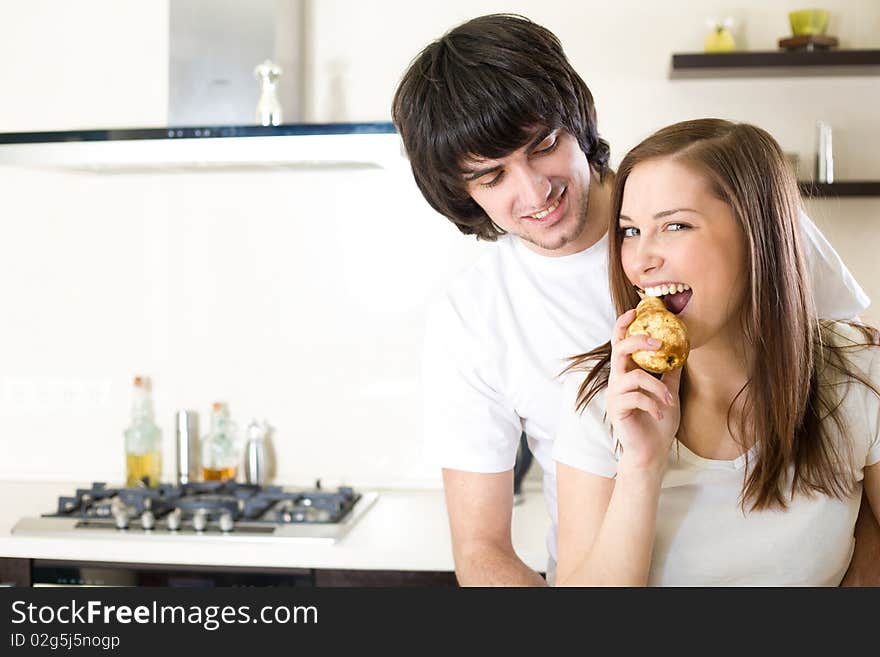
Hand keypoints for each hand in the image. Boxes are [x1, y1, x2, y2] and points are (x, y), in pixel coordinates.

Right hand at [606, 309, 682, 473]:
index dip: (624, 325)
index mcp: (627, 372)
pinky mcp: (617, 409)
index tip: (635, 311)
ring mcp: (615, 394)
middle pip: (620, 349)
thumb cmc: (658, 422)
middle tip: (659, 342)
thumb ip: (670, 371)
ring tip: (669, 401)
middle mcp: (617, 380)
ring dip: (657, 388)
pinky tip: (659, 414)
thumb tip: (681, 349)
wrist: (652, 451)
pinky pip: (637, 397)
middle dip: (639, 341)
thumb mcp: (669, 391)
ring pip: (634, 376)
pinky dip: (653, 404)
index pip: (620, 343)